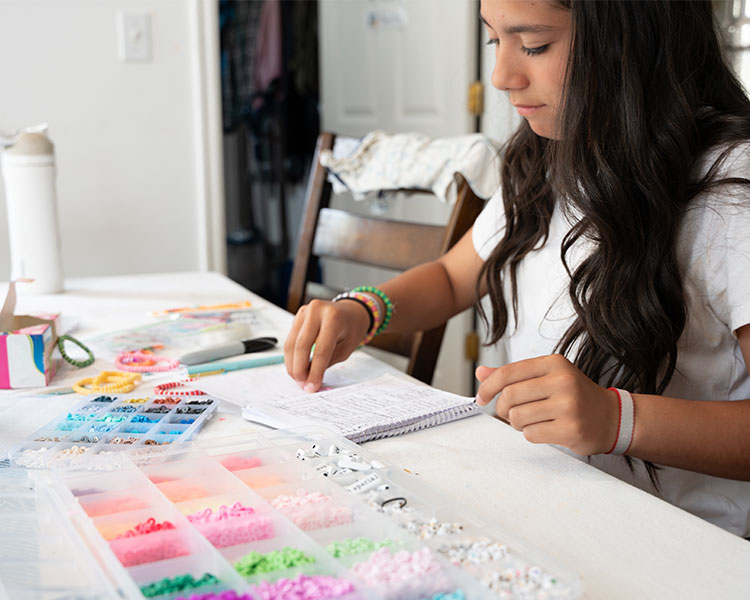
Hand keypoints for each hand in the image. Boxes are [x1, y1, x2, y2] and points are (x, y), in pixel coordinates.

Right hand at [284, 299, 370, 391]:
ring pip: (291, 344)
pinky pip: (290, 339)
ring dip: (292, 365)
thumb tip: (309, 379)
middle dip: (300, 370)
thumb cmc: (351, 329)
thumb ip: (327, 362)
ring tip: (299, 379)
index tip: (312, 387)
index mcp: (333, 318)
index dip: (315, 372)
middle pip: (301, 346)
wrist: (351, 311)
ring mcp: (304, 311)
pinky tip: (297, 367)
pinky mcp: (298, 316)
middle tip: (303, 385)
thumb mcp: (346, 348)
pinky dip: (292, 356)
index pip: (320, 350)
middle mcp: (316, 311)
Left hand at [475, 354, 619, 455]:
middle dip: (502, 408)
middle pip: (509, 396)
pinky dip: (531, 434)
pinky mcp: (570, 429)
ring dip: (517, 423)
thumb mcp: (547, 377)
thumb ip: (513, 375)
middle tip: (508, 413)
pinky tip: (546, 429)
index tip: (481, 397)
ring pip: (517, 417)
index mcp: (554, 363)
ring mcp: (568, 405)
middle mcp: (562, 381)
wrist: (611, 418)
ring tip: (532, 420)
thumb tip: (480, 372)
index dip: (488, 387)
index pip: (508, 372)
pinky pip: (531, 434)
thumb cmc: (575, 396)